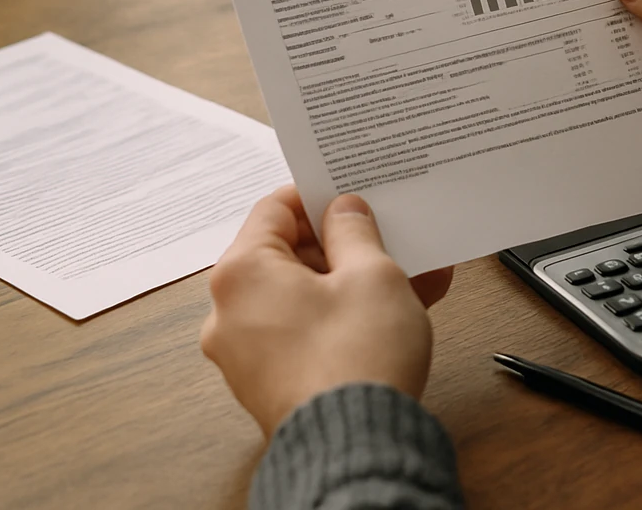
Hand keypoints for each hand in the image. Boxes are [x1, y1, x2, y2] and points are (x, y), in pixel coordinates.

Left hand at [200, 186, 453, 437]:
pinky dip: (345, 317)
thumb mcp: (372, 273)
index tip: (350, 193)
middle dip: (345, 245)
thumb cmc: (356, 360)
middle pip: (288, 255)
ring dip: (354, 281)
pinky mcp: (272, 382)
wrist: (357, 447)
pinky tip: (399, 310)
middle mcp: (231, 313)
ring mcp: (248, 354)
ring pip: (304, 296)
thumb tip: (345, 212)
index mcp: (241, 274)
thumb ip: (355, 230)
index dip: (318, 196)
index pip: (274, 209)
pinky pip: (308, 332)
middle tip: (388, 235)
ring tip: (411, 274)